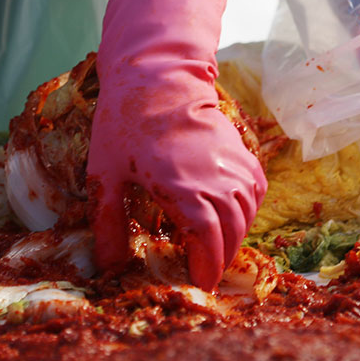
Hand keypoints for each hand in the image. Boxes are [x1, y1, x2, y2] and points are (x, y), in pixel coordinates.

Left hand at [89, 67, 266, 289]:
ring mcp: (232, 166)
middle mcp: (216, 181)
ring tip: (216, 250)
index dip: (205, 269)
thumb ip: (107, 222)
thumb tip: (108, 266)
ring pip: (247, 215)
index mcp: (182, 190)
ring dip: (235, 237)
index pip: (207, 245)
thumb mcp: (104, 176)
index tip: (198, 284)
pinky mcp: (240, 153)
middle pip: (231, 235)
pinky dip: (248, 210)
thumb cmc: (124, 124)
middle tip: (205, 273)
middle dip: (220, 259)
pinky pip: (255, 191)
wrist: (156, 76)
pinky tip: (232, 218)